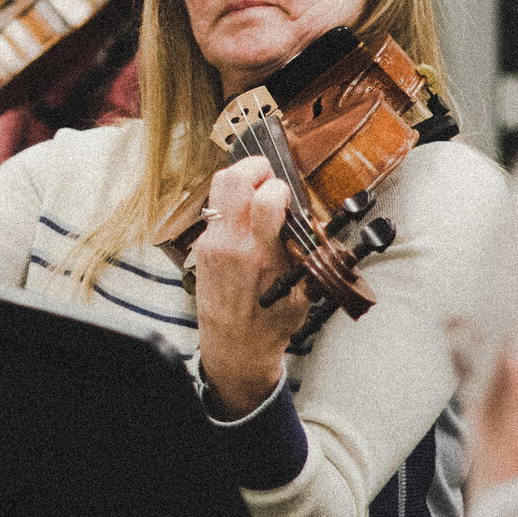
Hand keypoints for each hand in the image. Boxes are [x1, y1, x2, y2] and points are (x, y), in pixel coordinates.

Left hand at [181, 157, 312, 416]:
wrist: (234, 349)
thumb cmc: (271, 325)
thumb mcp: (304, 293)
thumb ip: (311, 255)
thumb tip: (316, 225)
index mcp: (261, 255)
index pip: (266, 198)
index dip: (281, 186)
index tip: (289, 194)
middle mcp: (232, 244)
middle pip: (234, 180)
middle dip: (255, 167)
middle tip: (270, 174)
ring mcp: (212, 243)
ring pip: (219, 188)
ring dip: (240, 179)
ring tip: (257, 187)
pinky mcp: (201, 247)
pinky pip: (214, 209)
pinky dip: (230, 202)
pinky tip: (245, 214)